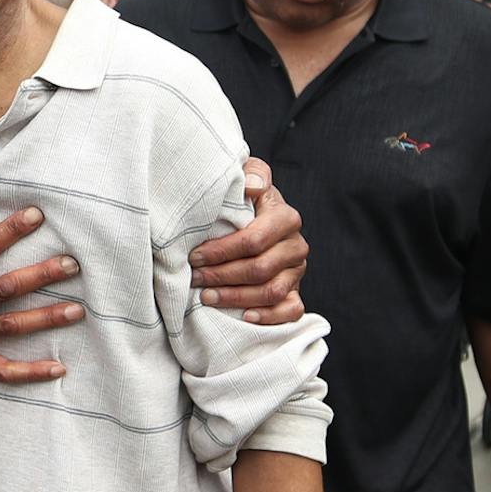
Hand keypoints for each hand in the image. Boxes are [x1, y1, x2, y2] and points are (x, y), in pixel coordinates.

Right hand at [0, 186, 81, 382]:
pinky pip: (2, 370)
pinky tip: (58, 368)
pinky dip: (30, 372)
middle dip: (41, 275)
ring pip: (12, 327)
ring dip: (46, 318)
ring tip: (77, 310)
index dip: (11, 230)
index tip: (37, 215)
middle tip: (72, 264)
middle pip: (7, 288)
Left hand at [192, 157, 308, 324]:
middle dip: (222, 275)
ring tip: (206, 297)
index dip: (222, 251)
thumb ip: (251, 175)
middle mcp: (296, 246)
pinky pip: (292, 310)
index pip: (254, 239)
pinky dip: (269, 316)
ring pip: (271, 291)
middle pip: (260, 268)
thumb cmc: (243, 200)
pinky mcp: (296, 292)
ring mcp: (298, 271)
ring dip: (236, 297)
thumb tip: (252, 187)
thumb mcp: (246, 178)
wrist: (256, 220)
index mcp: (285, 218)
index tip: (193, 256)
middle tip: (194, 278)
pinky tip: (244, 316)